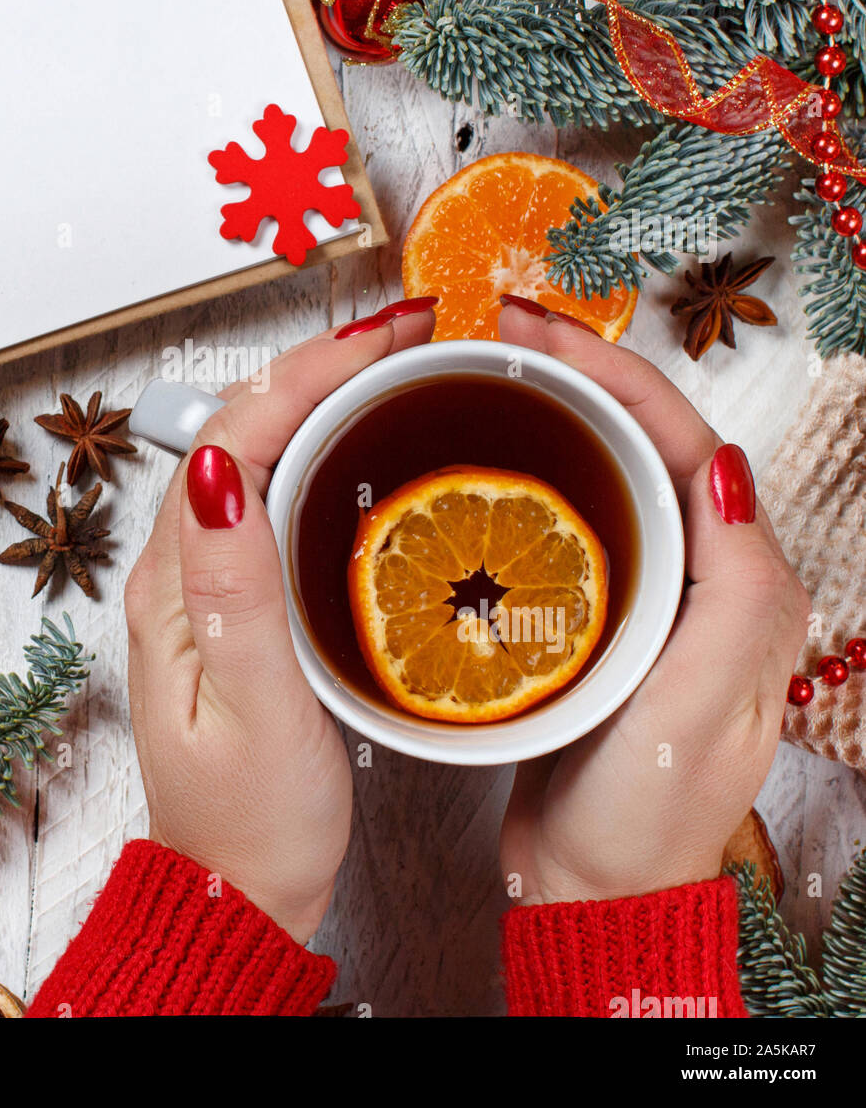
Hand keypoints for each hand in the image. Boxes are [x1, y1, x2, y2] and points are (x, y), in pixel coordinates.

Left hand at [124, 299, 436, 941]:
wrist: (241, 891)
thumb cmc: (249, 820)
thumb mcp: (253, 710)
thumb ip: (236, 591)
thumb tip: (220, 467)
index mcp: (177, 581)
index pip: (236, 435)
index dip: (312, 369)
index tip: (389, 334)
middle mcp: (185, 566)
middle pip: (246, 426)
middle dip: (325, 363)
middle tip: (413, 334)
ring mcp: (215, 581)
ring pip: (264, 453)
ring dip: (327, 396)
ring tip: (401, 366)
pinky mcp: (246, 601)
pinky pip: (282, 496)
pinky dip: (330, 449)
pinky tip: (373, 447)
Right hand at [497, 302, 809, 904]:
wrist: (591, 887)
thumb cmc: (647, 812)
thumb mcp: (703, 707)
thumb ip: (741, 590)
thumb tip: (725, 467)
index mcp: (739, 582)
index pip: (682, 440)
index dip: (612, 372)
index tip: (538, 332)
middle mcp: (699, 574)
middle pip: (642, 440)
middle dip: (576, 372)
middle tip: (500, 333)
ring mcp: (643, 590)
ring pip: (602, 470)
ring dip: (550, 412)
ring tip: (485, 375)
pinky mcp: (593, 612)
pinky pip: (567, 517)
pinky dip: (527, 472)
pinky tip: (478, 463)